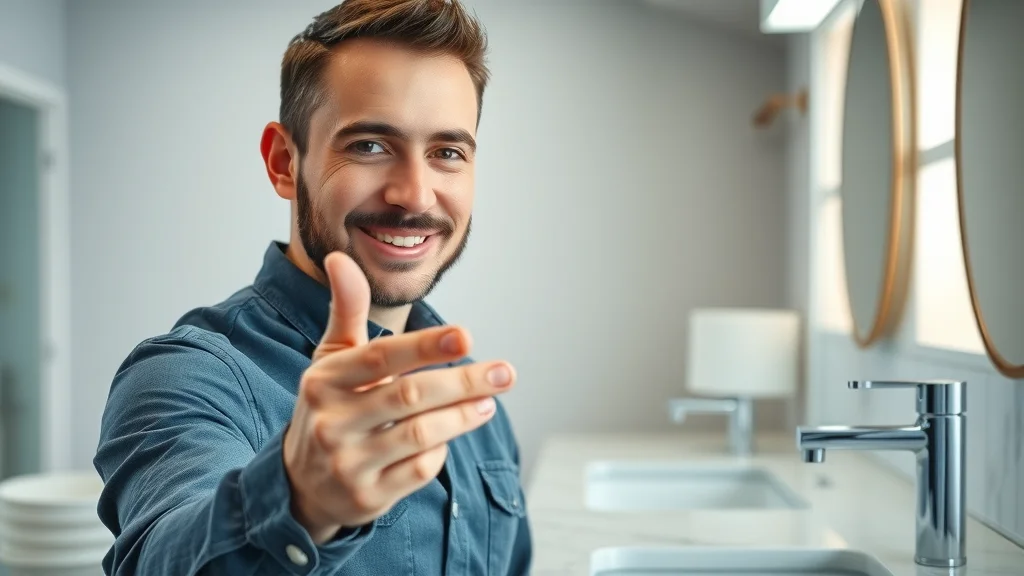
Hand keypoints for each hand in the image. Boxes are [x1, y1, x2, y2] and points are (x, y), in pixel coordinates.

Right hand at [282, 252, 515, 543]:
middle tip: (506, 372)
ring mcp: (348, 463)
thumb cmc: (329, 406)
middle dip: (463, 382)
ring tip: (488, 402)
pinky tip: (451, 436)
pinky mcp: (368, 496)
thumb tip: (340, 258)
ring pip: (420, 435)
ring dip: (462, 417)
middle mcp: (332, 422)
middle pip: (410, 397)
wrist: (301, 483)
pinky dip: (440, 451)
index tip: (467, 336)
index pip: (379, 358)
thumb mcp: (332, 359)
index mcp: (324, 380)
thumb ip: (346, 310)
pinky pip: (418, 471)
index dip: (424, 346)